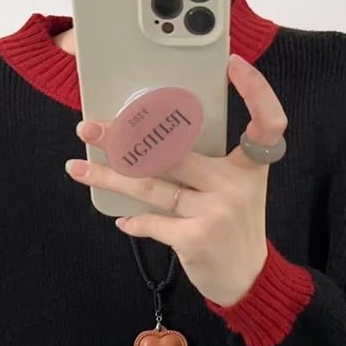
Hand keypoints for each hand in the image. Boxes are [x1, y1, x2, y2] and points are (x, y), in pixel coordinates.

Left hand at [65, 53, 287, 307]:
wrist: (247, 280)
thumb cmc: (234, 230)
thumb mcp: (236, 191)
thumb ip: (207, 167)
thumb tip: (148, 144)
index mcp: (249, 168)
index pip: (266, 122)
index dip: (256, 91)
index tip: (233, 65)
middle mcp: (235, 185)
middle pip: (174, 149)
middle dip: (124, 137)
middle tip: (90, 128)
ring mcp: (215, 212)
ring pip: (151, 185)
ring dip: (110, 178)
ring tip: (79, 169)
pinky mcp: (195, 239)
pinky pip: (152, 221)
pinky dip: (134, 222)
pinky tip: (122, 220)